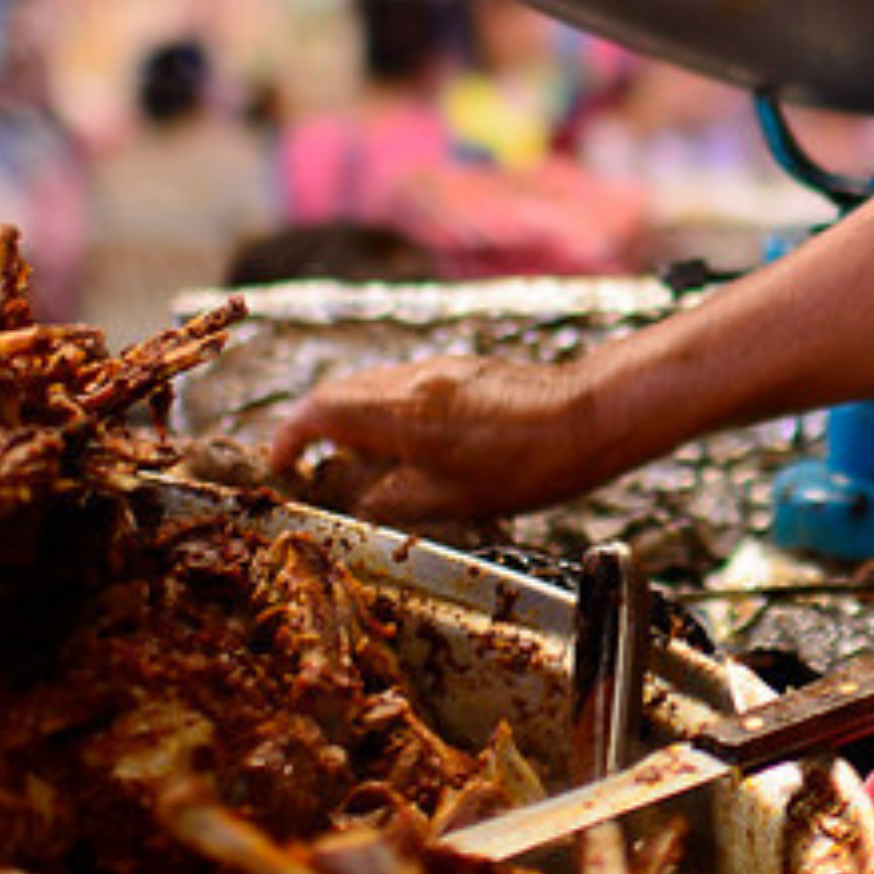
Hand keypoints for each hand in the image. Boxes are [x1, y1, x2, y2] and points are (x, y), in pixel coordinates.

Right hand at [263, 353, 608, 525]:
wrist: (590, 416)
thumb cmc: (528, 465)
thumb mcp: (453, 500)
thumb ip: (394, 500)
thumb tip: (361, 503)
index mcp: (400, 413)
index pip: (320, 411)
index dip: (290, 438)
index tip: (283, 465)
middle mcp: (413, 381)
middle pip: (341, 392)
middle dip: (316, 428)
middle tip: (315, 465)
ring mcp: (440, 370)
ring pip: (374, 386)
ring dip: (354, 418)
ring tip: (361, 461)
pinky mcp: (465, 371)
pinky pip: (406, 385)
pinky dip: (389, 411)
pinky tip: (411, 446)